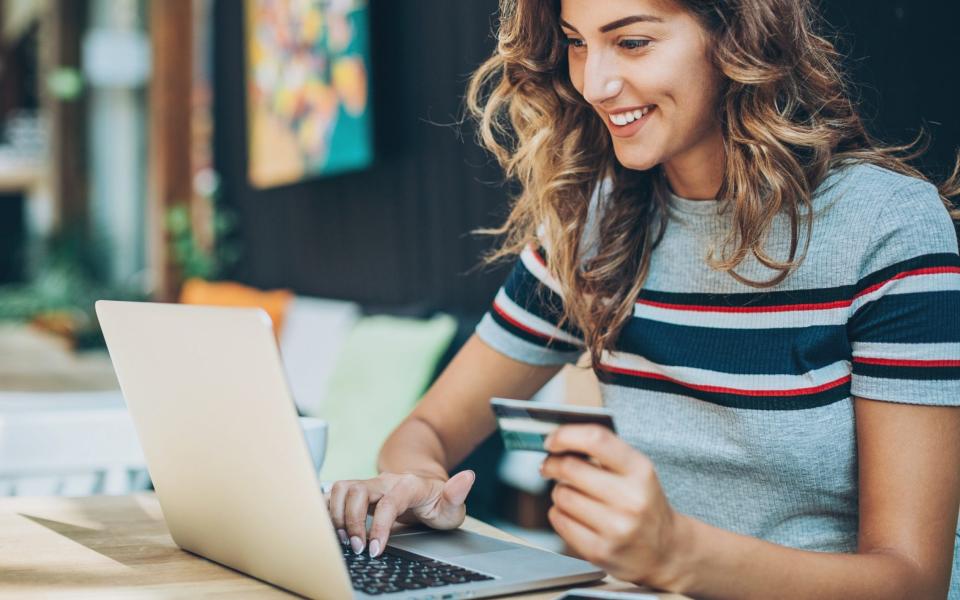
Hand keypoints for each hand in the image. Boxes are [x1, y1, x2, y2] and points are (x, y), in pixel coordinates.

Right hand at [327, 470, 475, 558]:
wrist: (425, 490)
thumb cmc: (437, 503)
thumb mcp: (452, 505)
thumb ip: (457, 494)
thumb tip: (468, 477)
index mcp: (409, 485)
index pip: (388, 502)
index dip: (379, 526)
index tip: (376, 550)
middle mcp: (385, 481)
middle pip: (357, 490)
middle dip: (351, 521)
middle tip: (357, 548)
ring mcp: (370, 484)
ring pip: (342, 488)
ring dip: (337, 515)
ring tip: (344, 540)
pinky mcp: (357, 491)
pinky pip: (335, 494)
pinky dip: (328, 509)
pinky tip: (332, 529)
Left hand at [540, 425, 687, 588]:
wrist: (665, 550)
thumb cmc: (643, 503)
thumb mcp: (636, 472)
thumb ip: (603, 451)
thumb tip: (559, 439)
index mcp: (640, 471)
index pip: (596, 440)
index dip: (566, 435)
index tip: (551, 440)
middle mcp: (631, 499)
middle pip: (570, 468)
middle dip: (552, 464)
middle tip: (549, 465)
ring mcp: (616, 528)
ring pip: (561, 495)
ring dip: (559, 491)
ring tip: (573, 495)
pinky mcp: (600, 551)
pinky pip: (559, 520)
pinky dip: (559, 513)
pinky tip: (573, 514)